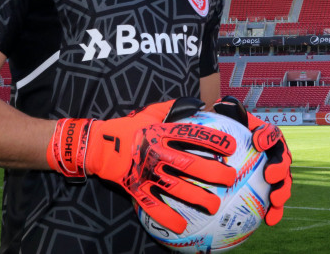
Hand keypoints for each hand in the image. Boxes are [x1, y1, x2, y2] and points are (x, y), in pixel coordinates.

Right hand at [47, 97, 237, 233]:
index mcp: (161, 133)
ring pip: (176, 188)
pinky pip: (153, 206)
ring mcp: (146, 172)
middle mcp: (157, 153)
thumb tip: (197, 102)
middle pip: (189, 165)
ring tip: (214, 206)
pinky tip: (182, 226)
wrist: (97, 145)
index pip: (192, 135)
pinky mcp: (135, 188)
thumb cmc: (126, 127)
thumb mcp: (149, 112)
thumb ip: (172, 107)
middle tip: (229, 179)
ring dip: (197, 198)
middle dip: (212, 173)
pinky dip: (167, 217)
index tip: (232, 147)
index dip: (213, 141)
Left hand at [213, 96, 291, 225]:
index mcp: (268, 137)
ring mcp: (276, 174)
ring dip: (282, 193)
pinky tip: (268, 222)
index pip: (272, 134)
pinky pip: (276, 203)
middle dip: (280, 168)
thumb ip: (228, 110)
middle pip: (284, 160)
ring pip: (285, 183)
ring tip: (274, 201)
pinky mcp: (271, 192)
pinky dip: (276, 212)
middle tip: (269, 175)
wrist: (231, 151)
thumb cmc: (230, 134)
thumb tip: (220, 103)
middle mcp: (276, 155)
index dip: (268, 137)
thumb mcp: (228, 120)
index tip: (257, 142)